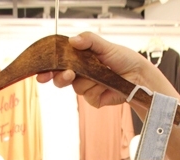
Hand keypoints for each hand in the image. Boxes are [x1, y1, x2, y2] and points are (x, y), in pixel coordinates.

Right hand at [37, 32, 152, 108]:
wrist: (137, 75)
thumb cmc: (123, 58)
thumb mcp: (105, 45)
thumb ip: (89, 41)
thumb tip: (72, 40)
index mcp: (79, 60)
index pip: (59, 64)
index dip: (48, 69)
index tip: (42, 72)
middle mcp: (81, 74)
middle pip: (61, 79)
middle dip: (62, 77)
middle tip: (69, 74)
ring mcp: (87, 88)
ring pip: (77, 88)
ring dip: (88, 81)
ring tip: (101, 75)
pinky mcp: (95, 100)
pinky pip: (89, 97)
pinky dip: (98, 90)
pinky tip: (106, 85)